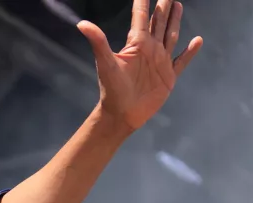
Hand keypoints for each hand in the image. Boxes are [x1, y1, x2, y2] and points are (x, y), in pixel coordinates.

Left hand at [78, 0, 202, 130]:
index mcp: (136, 44)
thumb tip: (82, 24)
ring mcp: (160, 62)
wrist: (122, 114)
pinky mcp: (169, 76)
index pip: (141, 17)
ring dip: (174, 21)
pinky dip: (190, 51)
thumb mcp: (106, 62)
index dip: (143, 2)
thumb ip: (98, 42)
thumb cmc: (111, 88)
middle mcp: (149, 49)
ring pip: (170, 35)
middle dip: (164, 6)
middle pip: (159, 22)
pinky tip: (197, 40)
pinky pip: (182, 61)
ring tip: (178, 5)